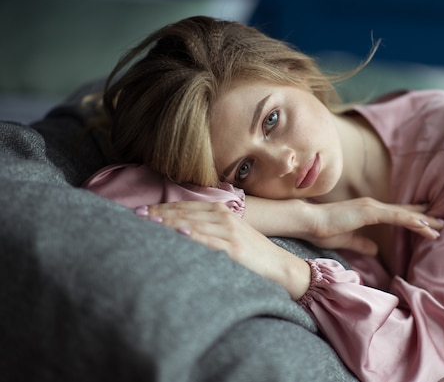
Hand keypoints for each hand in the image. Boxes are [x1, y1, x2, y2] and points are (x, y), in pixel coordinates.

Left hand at [136, 202, 310, 299]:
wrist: (279, 266)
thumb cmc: (252, 252)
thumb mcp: (230, 233)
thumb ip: (208, 226)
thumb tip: (178, 228)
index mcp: (221, 211)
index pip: (185, 206)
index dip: (161, 207)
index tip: (140, 211)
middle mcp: (224, 217)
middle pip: (184, 213)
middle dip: (158, 214)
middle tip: (134, 215)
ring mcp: (229, 232)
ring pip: (191, 224)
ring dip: (167, 223)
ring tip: (147, 223)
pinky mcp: (233, 249)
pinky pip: (208, 241)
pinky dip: (192, 236)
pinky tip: (178, 233)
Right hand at [303, 198, 443, 253]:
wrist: (309, 221)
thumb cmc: (323, 230)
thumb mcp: (348, 239)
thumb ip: (362, 243)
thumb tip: (375, 250)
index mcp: (368, 211)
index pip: (396, 214)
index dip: (414, 218)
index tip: (430, 223)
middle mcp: (373, 205)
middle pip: (405, 212)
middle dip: (425, 217)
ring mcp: (372, 207)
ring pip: (404, 214)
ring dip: (424, 220)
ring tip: (441, 226)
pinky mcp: (369, 212)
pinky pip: (395, 217)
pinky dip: (411, 220)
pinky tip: (424, 225)